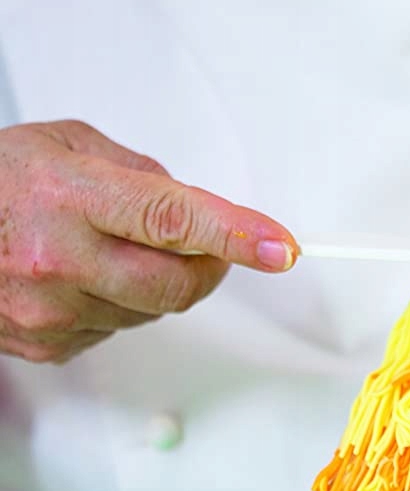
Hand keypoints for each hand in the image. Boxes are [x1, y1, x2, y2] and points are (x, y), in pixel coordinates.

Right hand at [0, 120, 297, 363]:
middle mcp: (58, 258)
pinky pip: (117, 329)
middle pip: (178, 286)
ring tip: (110, 248)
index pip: (171, 218)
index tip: (281, 247)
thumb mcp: (67, 145)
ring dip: (157, 283)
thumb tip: (202, 208)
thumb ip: (142, 175)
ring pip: (153, 311)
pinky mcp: (46, 345)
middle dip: (210, 267)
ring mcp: (49, 310)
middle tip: (210, 246)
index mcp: (68, 195)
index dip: (234, 235)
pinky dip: (117, 304)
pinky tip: (80, 276)